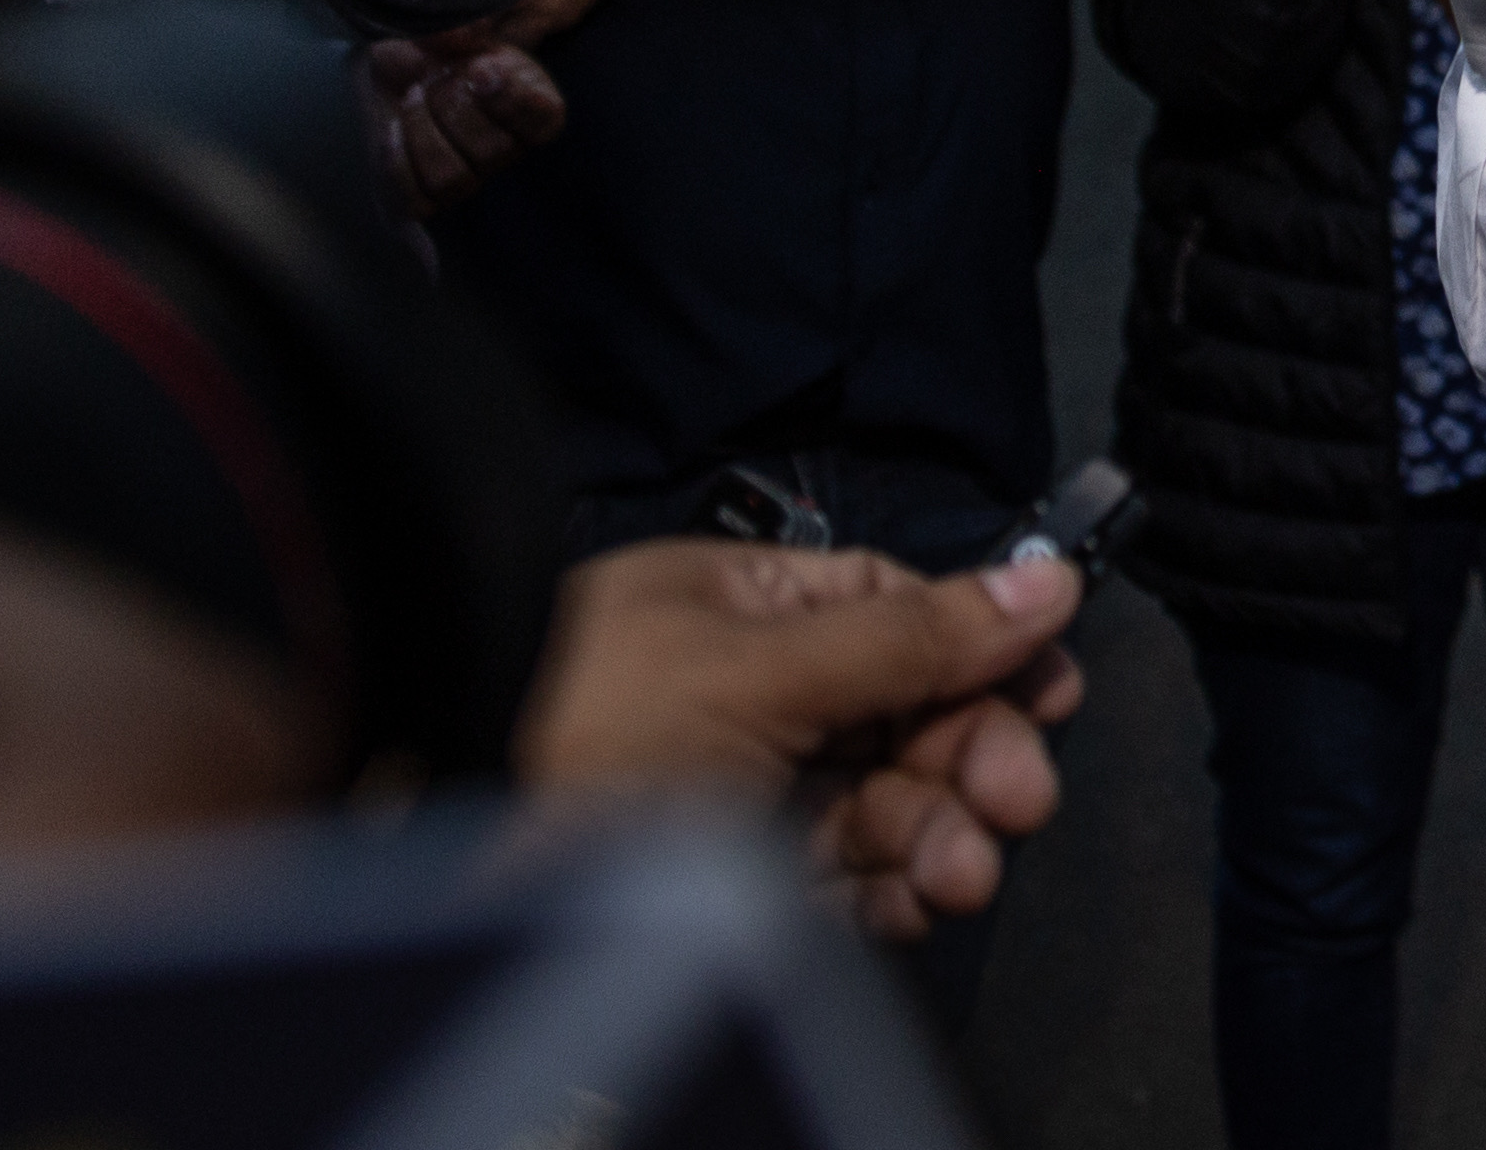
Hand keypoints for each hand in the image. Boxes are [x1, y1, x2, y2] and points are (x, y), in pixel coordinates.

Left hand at [359, 31, 564, 215]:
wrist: (396, 66)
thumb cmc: (439, 46)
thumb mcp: (457, 26)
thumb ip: (464, 26)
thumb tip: (460, 34)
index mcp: (535, 106)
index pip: (545, 122)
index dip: (513, 101)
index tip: (479, 68)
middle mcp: (508, 149)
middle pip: (494, 152)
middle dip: (453, 105)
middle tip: (437, 76)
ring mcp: (469, 177)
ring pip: (453, 179)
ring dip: (422, 131)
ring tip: (414, 96)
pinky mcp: (426, 197)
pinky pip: (417, 201)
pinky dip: (399, 162)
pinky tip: (393, 129)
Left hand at [520, 538, 1089, 940]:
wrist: (436, 876)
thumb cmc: (563, 737)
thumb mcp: (752, 671)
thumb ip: (905, 636)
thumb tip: (1040, 580)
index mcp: (737, 607)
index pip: (894, 612)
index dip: (980, 650)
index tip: (1049, 692)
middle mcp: (740, 693)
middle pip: (902, 716)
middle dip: (969, 759)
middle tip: (1015, 800)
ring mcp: (735, 793)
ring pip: (878, 805)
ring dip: (937, 836)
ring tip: (962, 872)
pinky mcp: (728, 888)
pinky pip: (837, 884)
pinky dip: (887, 896)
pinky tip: (914, 905)